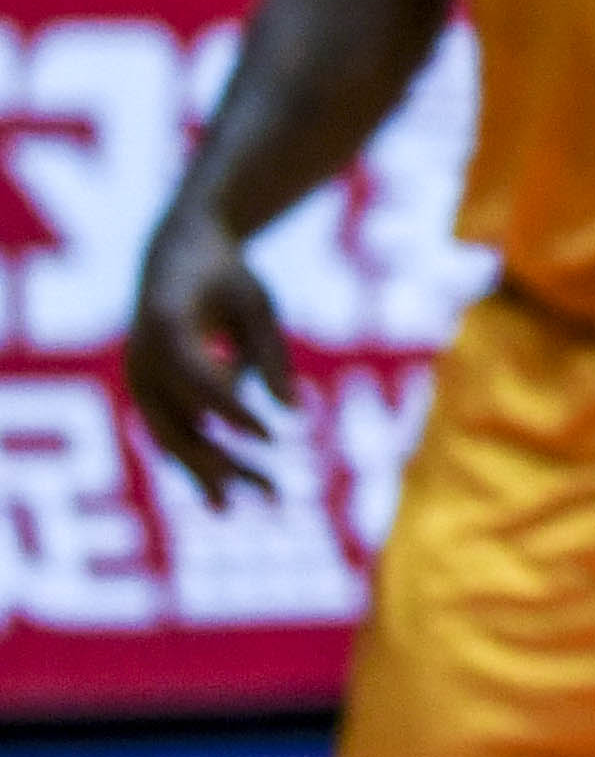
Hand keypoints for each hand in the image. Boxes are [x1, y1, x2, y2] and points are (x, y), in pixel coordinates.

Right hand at [125, 206, 296, 504]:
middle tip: (271, 492)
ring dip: (211, 472)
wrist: (175, 256)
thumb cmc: (225, 276)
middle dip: (219, 463)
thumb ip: (272, 354)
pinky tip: (233, 485)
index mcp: (164, 325)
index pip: (196, 378)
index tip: (270, 437)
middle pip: (176, 424)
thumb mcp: (257, 304)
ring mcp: (138, 383)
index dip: (231, 409)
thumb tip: (294, 412)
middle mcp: (140, 361)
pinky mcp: (147, 396)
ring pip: (173, 439)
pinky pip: (173, 434)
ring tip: (256, 501)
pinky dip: (201, 459)